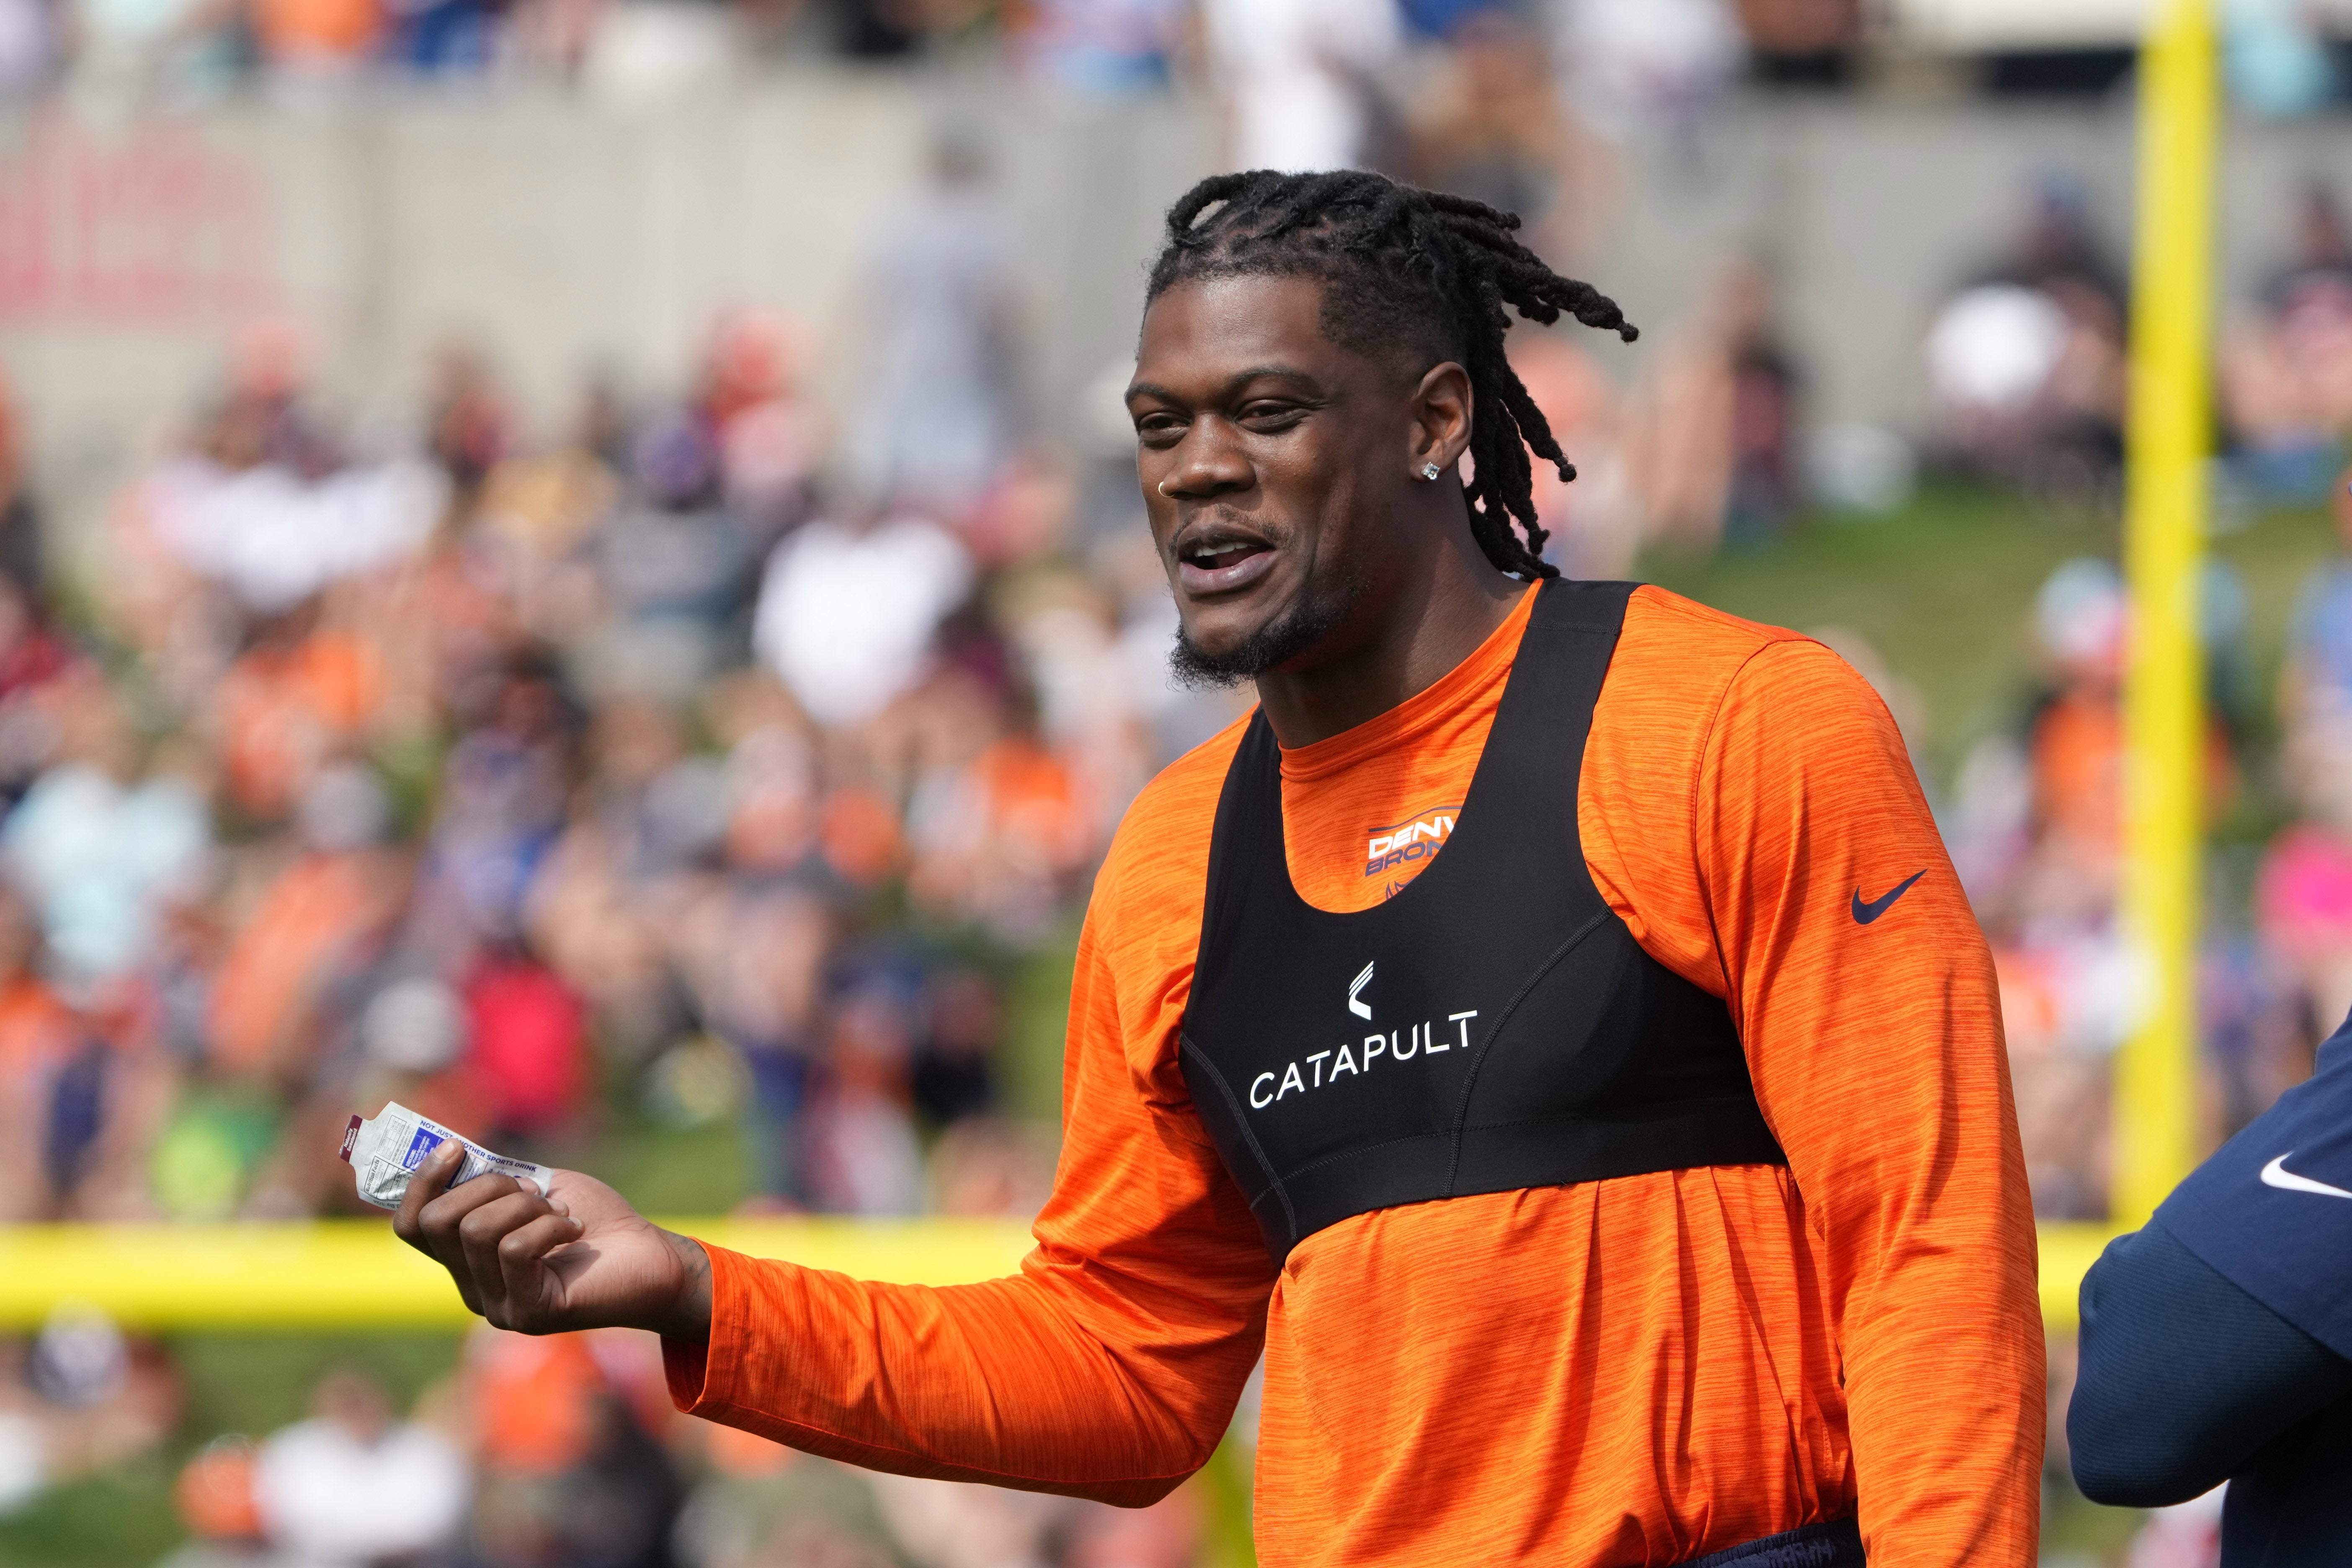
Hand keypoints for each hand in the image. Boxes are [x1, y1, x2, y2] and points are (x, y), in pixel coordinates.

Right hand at [392, 1141, 711, 1340]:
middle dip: (488, 1187)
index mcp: (467, 1259)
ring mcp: (497, 1306)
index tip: (456, 1147)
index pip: (411, 1226)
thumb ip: (492, 1180)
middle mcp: (473, 1289)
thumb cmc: (599, 1221)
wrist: (653, 1257)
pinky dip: (549, 1225)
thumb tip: (450, 1155)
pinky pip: (515, 1248)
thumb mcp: (537, 1188)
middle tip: (535, 1192)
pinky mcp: (527, 1313)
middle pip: (439, 1222)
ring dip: (527, 1205)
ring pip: (477, 1230)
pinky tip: (574, 1232)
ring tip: (561, 1215)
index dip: (422, 1182)